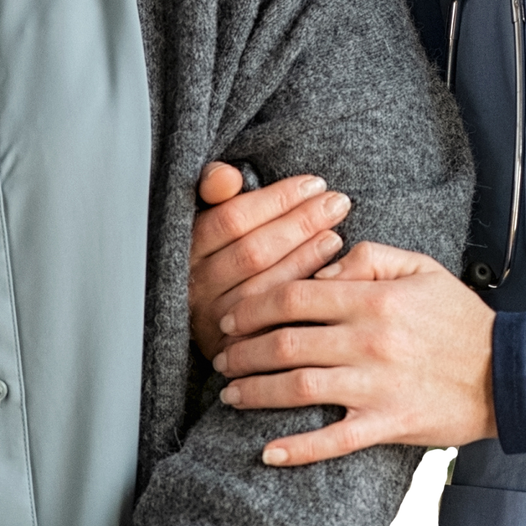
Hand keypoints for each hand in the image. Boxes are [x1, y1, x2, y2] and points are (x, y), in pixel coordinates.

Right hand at [188, 162, 350, 360]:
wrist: (216, 318)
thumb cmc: (223, 252)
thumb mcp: (213, 215)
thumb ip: (214, 188)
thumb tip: (228, 177)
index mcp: (188, 248)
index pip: (232, 219)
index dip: (277, 200)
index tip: (313, 184)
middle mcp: (195, 286)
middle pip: (252, 252)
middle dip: (300, 223)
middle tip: (337, 203)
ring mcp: (214, 320)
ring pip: (264, 287)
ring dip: (305, 258)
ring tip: (336, 235)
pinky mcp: (234, 349)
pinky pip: (274, 321)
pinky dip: (302, 294)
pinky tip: (328, 276)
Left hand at [212, 242, 496, 465]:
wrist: (508, 373)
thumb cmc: (461, 318)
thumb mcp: (421, 267)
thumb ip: (368, 257)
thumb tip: (320, 271)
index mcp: (373, 299)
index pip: (294, 296)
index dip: (252, 306)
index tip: (231, 316)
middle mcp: (368, 341)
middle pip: (285, 343)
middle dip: (242, 351)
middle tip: (220, 357)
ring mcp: (376, 386)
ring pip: (298, 388)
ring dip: (256, 392)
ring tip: (231, 394)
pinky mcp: (388, 424)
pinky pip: (334, 441)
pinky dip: (297, 449)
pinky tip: (268, 452)